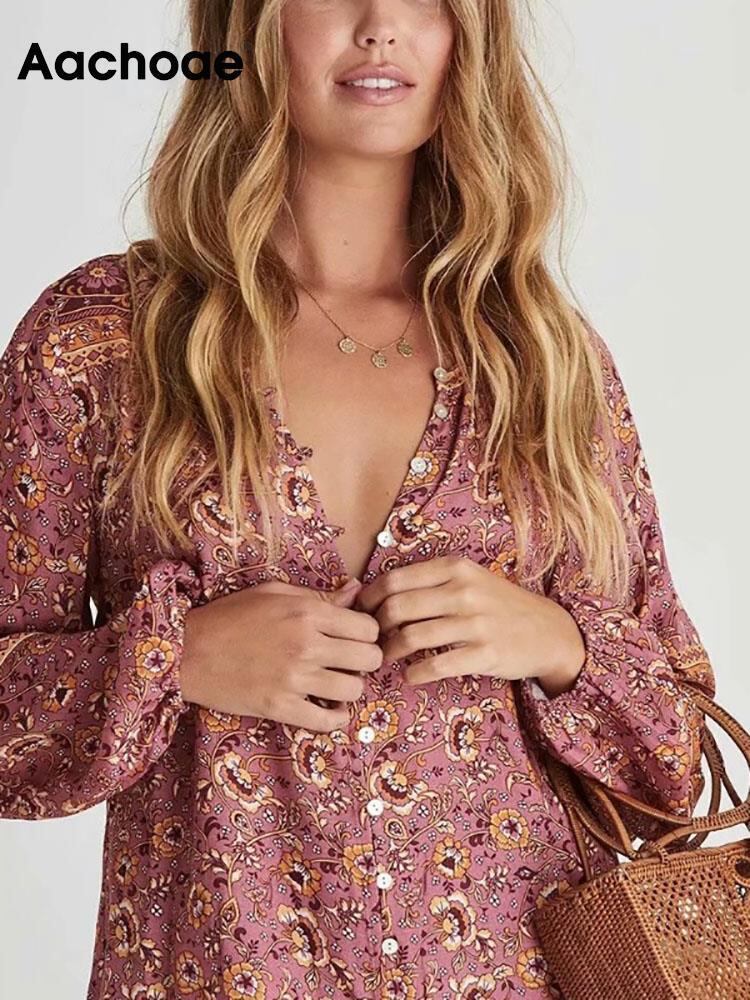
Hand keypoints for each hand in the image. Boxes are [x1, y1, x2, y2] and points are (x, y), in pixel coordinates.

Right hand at [180, 577, 382, 730]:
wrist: (186, 651)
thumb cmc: (229, 617)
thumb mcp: (273, 593)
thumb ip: (318, 595)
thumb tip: (356, 590)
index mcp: (306, 612)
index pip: (368, 627)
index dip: (367, 634)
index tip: (355, 638)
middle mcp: (306, 645)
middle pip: (370, 658)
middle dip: (365, 661)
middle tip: (349, 662)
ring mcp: (294, 679)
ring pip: (354, 690)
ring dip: (349, 688)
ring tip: (335, 683)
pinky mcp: (279, 707)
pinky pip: (327, 721)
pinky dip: (335, 718)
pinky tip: (328, 708)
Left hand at [353, 555, 585, 696]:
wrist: (548, 630)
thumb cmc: (499, 605)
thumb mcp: (469, 580)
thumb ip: (430, 582)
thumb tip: (379, 593)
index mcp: (455, 568)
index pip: (395, 579)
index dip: (369, 599)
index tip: (362, 613)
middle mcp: (463, 591)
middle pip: (397, 607)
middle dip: (375, 627)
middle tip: (371, 639)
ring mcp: (475, 623)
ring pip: (411, 637)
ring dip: (389, 652)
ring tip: (385, 658)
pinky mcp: (485, 653)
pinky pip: (436, 664)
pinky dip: (415, 673)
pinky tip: (410, 676)